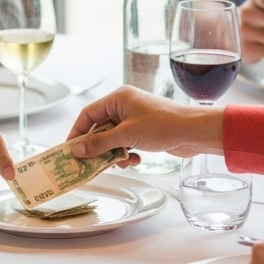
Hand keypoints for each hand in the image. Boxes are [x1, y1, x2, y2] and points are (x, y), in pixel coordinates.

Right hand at [65, 85, 215, 162]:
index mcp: (118, 99)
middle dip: (97, 147)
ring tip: (120, 163)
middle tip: (89, 164)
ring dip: (113, 153)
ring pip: (112, 139)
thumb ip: (100, 143)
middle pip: (99, 128)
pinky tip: (135, 161)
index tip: (69, 150)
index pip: (88, 114)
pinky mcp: (143, 132)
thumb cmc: (163, 125)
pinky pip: (125, 144)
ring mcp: (134, 119)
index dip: (77, 132)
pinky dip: (127, 154)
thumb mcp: (127, 135)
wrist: (194, 132)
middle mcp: (124, 107)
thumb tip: (76, 150)